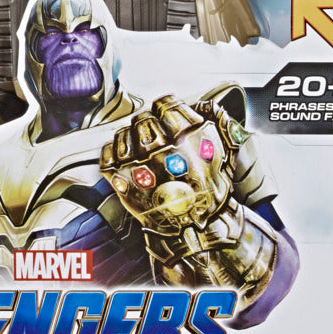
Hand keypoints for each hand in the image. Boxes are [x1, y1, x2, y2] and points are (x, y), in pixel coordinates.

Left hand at [100, 95, 236, 235]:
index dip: (167, 106)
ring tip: (141, 145)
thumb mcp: (224, 154)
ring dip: (131, 135)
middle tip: (156, 134)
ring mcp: (139, 166)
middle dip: (150, 123)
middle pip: (144, 119)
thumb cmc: (208, 192)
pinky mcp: (122, 181)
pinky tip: (126, 156)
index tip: (167, 112)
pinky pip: (107, 153)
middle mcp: (161, 151)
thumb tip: (207, 105)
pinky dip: (113, 151)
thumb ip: (220, 123)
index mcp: (187, 140)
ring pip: (124, 133)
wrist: (195, 228)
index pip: (166, 106)